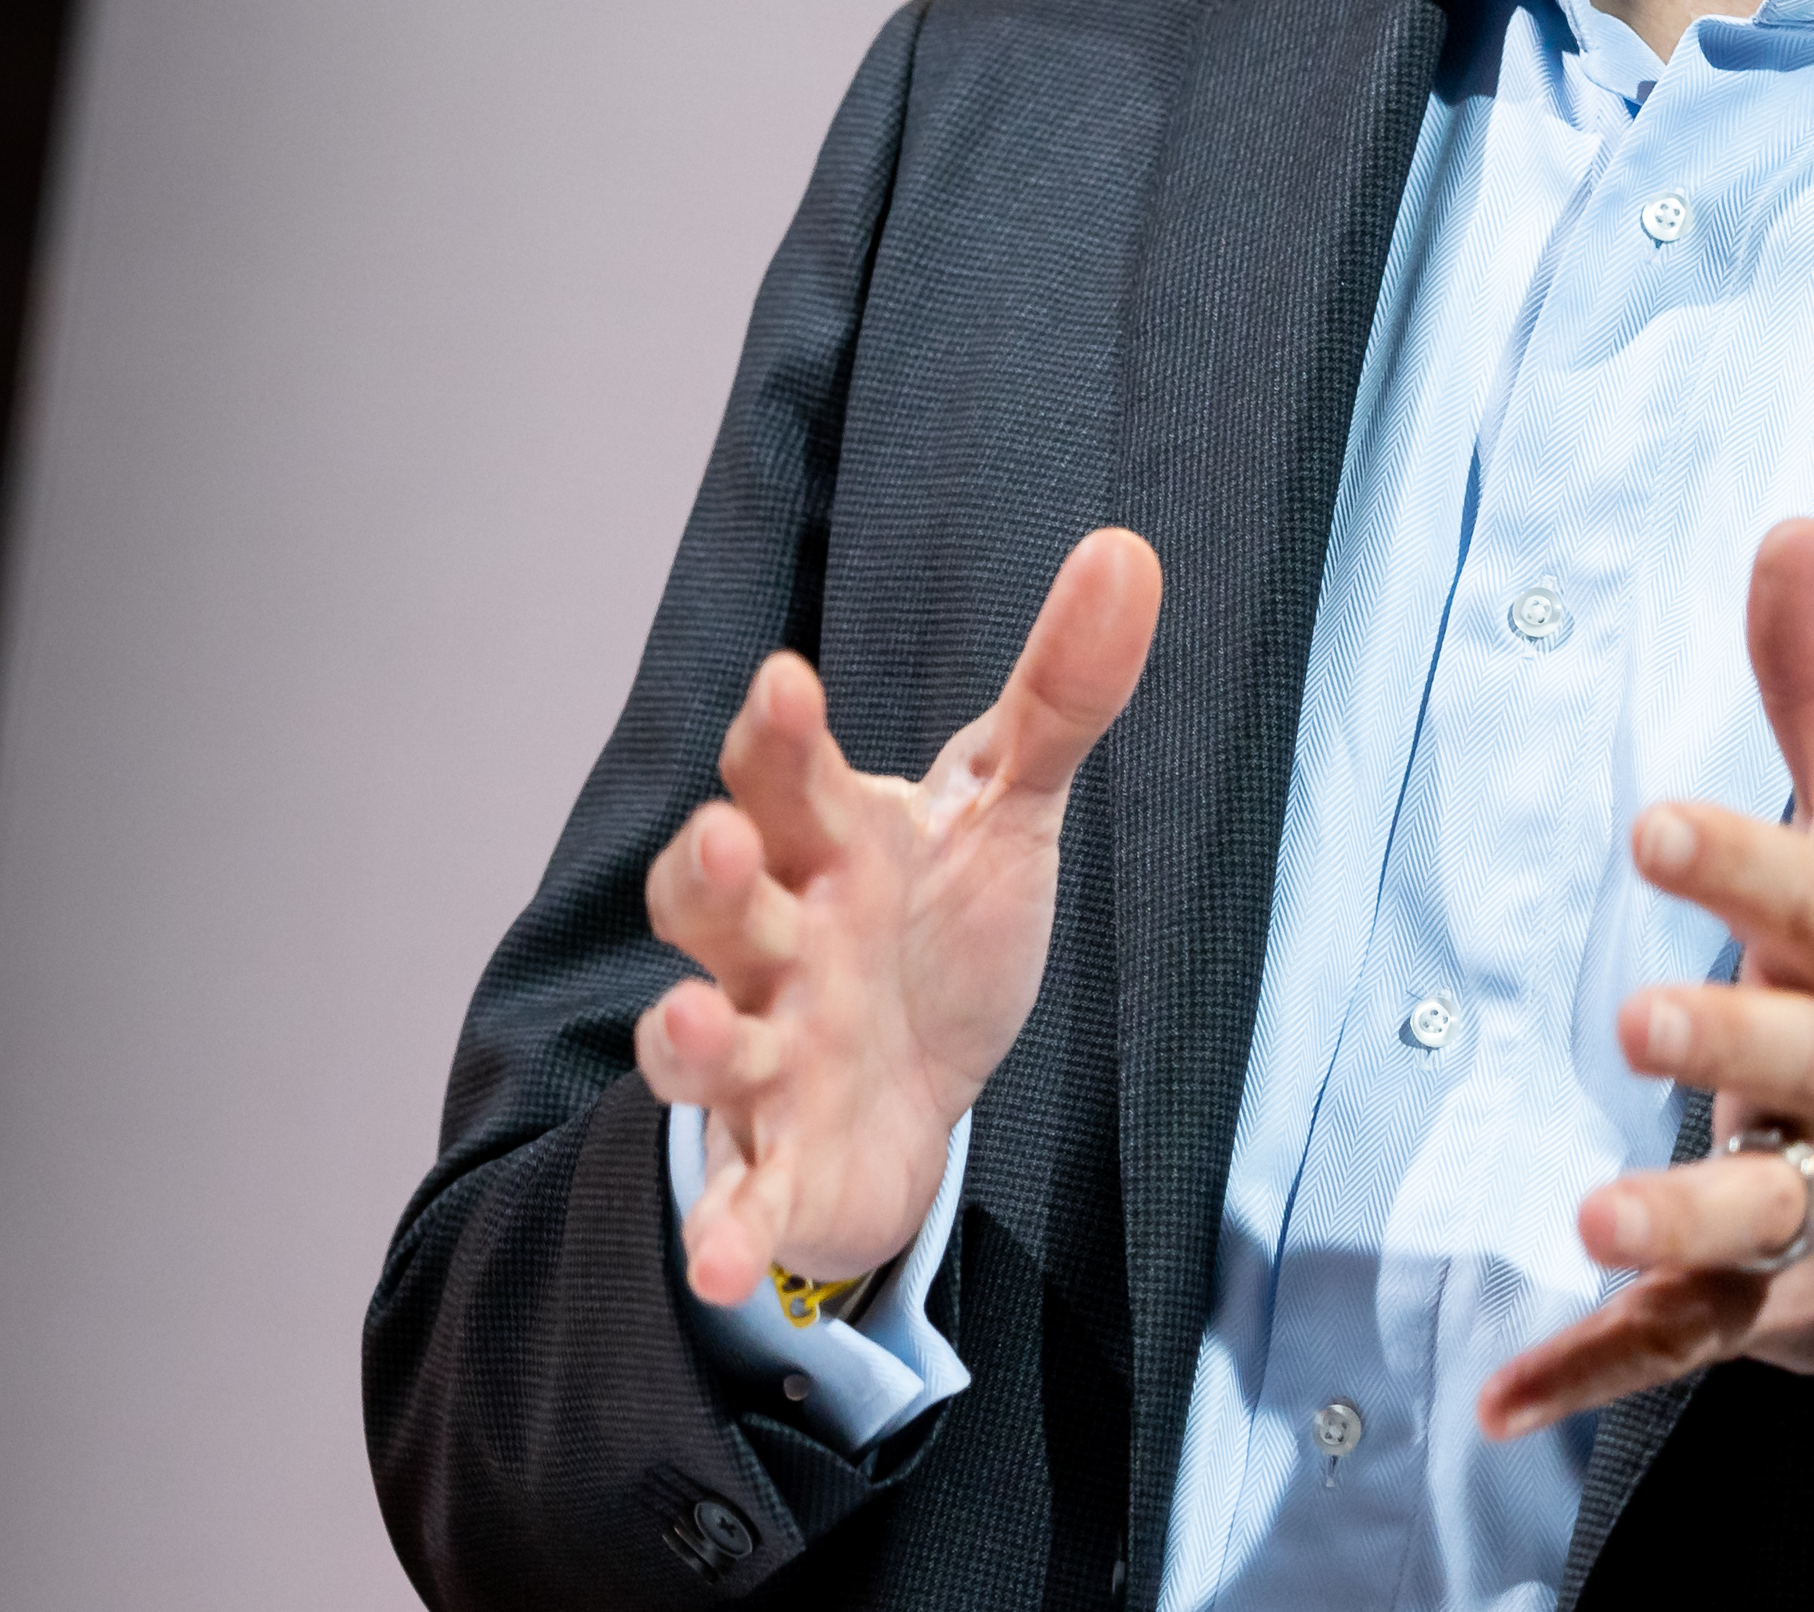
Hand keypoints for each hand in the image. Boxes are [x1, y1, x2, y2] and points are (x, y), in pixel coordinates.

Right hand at [635, 526, 1160, 1307]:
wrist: (918, 1093)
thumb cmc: (938, 932)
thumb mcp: (1007, 812)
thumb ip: (1058, 693)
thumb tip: (1129, 549)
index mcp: (828, 847)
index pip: (786, 777)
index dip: (781, 732)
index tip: (789, 680)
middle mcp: (777, 946)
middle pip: (713, 901)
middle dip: (707, 872)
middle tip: (725, 839)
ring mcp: (766, 1057)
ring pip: (698, 1040)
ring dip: (684, 1033)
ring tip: (689, 1019)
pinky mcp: (777, 1162)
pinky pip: (740, 1198)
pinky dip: (725, 1230)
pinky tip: (720, 1263)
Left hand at [1477, 517, 1813, 1439]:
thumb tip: (1788, 524)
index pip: (1809, 901)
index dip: (1738, 863)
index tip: (1657, 824)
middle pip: (1788, 1064)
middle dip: (1722, 1043)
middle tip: (1643, 1022)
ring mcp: (1813, 1202)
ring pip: (1746, 1221)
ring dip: (1674, 1224)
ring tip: (1596, 1220)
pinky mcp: (1763, 1305)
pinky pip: (1675, 1344)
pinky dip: (1591, 1373)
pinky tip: (1500, 1392)